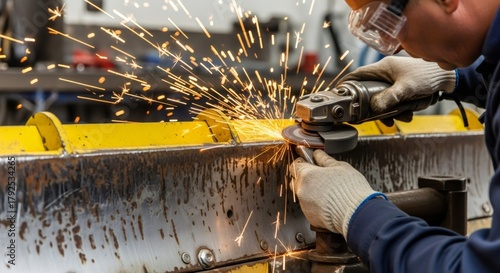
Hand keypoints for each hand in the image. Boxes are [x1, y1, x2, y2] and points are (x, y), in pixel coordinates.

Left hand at [290, 150, 385, 236]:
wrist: (356, 214)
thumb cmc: (350, 189)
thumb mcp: (340, 167)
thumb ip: (324, 159)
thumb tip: (317, 154)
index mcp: (307, 175)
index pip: (295, 165)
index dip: (302, 162)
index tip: (308, 162)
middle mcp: (302, 190)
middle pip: (296, 180)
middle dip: (304, 177)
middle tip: (319, 176)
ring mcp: (304, 205)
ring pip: (302, 194)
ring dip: (310, 191)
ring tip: (327, 190)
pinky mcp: (310, 217)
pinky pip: (308, 207)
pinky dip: (315, 204)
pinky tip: (328, 202)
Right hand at [338, 56, 456, 124]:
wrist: (449, 78)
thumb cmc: (428, 76)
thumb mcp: (407, 88)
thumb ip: (390, 98)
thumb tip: (374, 108)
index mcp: (383, 67)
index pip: (357, 75)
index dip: (347, 85)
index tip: (338, 95)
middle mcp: (386, 74)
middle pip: (368, 91)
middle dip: (371, 106)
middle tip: (371, 117)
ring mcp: (393, 82)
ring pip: (381, 99)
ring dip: (387, 112)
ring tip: (396, 118)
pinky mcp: (401, 90)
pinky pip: (392, 103)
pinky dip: (397, 111)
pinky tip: (406, 115)